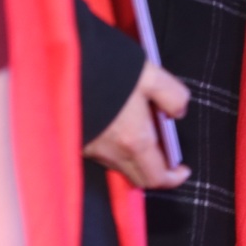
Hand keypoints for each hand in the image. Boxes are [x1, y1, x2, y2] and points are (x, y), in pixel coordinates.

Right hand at [82, 61, 190, 188]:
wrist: (63, 67)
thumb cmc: (109, 70)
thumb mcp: (151, 75)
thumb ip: (173, 96)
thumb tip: (178, 113)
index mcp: (134, 141)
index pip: (155, 177)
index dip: (172, 178)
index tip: (182, 170)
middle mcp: (111, 153)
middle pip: (137, 177)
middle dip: (155, 170)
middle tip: (165, 150)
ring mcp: (91, 150)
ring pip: (119, 166)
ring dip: (135, 158)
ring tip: (142, 132)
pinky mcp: (77, 142)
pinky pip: (102, 155)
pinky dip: (116, 149)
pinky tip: (119, 126)